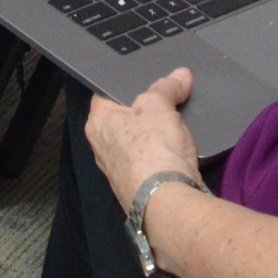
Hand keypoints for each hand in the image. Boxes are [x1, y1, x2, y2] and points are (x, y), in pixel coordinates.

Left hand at [85, 68, 202, 208]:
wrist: (168, 202)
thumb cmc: (152, 149)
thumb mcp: (159, 105)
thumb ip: (167, 87)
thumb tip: (180, 74)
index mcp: (97, 124)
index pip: (105, 95)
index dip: (126, 85)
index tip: (146, 81)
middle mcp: (101, 149)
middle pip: (124, 120)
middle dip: (144, 111)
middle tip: (166, 100)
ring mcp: (118, 172)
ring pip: (138, 143)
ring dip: (155, 136)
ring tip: (176, 126)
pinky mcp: (137, 189)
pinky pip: (150, 164)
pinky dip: (162, 157)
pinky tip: (177, 153)